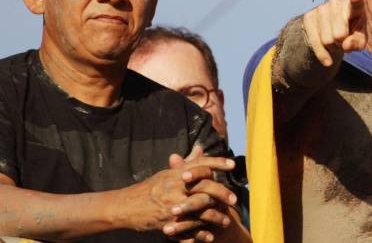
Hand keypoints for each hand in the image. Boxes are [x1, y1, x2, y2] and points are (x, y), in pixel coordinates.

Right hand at [118, 151, 234, 237]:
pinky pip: (190, 229)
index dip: (218, 163)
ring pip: (202, 211)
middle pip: (206, 187)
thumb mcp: (167, 173)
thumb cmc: (149, 189)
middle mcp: (177, 188)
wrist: (126, 207)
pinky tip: (210, 236)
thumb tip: (200, 149)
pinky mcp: (170, 222)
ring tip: (226, 221)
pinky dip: (201, 235)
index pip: (201, 164)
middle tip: (234, 200)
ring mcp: (174, 206)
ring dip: (216, 217)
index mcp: (177, 174)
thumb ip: (186, 164)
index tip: (233, 165)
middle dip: (223, 193)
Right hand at [303, 0, 366, 65]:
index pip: (356, 3)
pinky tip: (327, 59)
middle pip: (339, 35)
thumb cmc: (353, 32)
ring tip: (336, 41)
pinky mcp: (309, 16)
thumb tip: (345, 45)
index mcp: (355, 5)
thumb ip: (357, 43)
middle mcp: (337, 3)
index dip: (356, 0)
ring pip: (326, 40)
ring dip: (332, 47)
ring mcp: (321, 8)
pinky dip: (322, 55)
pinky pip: (314, 42)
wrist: (334, 30)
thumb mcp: (360, 40)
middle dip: (341, 43)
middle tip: (344, 40)